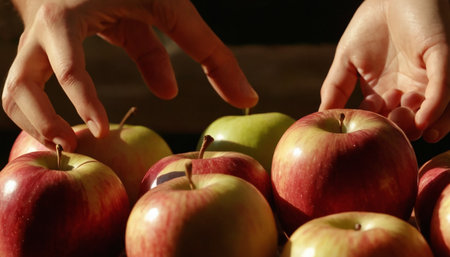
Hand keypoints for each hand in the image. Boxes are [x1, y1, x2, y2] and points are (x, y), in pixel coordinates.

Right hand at [2, 0, 257, 151]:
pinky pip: (22, 88)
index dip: (84, 103)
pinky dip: (37, 114)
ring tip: (66, 149)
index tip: (102, 132)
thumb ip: (210, 53)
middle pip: (18, 86)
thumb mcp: (170, 10)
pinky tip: (63, 132)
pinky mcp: (36, 53)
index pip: (68, 68)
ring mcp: (32, 45)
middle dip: (41, 124)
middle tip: (74, 149)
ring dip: (33, 125)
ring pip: (12, 92)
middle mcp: (42, 34)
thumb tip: (245, 99)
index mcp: (69, 19)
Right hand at [319, 0, 449, 141]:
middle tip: (384, 130)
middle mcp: (408, 88)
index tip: (358, 128)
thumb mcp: (346, 59)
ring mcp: (426, 76)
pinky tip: (422, 119)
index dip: (370, 126)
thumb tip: (320, 115)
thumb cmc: (369, 25)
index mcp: (385, 90)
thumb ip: (334, 87)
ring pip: (432, 111)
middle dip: (397, 130)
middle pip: (406, 121)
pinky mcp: (441, 59)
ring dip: (419, 124)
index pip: (380, 118)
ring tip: (408, 125)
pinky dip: (435, 107)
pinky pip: (444, 89)